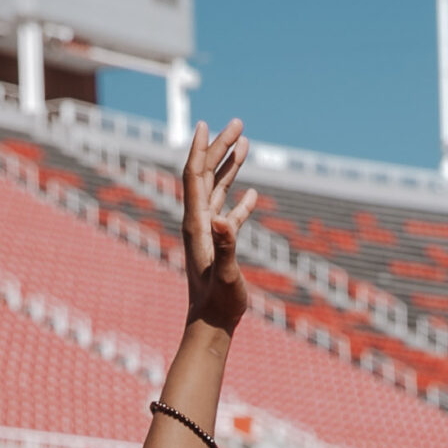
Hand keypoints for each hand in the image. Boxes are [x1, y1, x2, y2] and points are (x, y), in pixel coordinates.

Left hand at [182, 119, 259, 333]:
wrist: (211, 323)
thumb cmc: (219, 302)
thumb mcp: (226, 274)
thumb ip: (227, 246)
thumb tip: (225, 220)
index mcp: (197, 223)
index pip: (194, 176)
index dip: (199, 149)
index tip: (204, 124)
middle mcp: (199, 222)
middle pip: (207, 175)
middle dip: (220, 148)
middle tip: (237, 123)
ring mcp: (210, 232)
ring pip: (218, 190)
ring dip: (230, 166)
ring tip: (245, 143)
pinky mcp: (222, 244)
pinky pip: (230, 214)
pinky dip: (240, 200)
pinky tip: (252, 192)